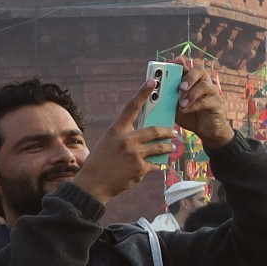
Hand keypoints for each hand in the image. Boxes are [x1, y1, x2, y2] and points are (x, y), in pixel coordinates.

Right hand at [72, 81, 175, 204]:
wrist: (93, 184)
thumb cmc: (100, 161)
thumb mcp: (109, 142)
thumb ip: (125, 136)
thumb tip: (144, 133)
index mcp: (116, 130)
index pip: (131, 107)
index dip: (142, 92)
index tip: (153, 81)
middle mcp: (126, 139)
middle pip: (155, 130)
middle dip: (167, 131)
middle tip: (173, 132)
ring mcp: (134, 154)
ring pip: (160, 147)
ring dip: (168, 147)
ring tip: (171, 147)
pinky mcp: (141, 168)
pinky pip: (156, 164)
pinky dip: (158, 165)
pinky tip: (159, 165)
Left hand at [175, 61, 235, 148]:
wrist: (206, 130)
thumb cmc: (190, 115)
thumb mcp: (175, 105)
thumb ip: (167, 97)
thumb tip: (153, 91)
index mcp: (193, 81)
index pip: (187, 67)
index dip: (181, 63)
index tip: (172, 63)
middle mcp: (204, 83)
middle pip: (199, 70)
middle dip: (188, 76)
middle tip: (180, 87)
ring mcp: (212, 93)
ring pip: (204, 85)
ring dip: (191, 94)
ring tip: (181, 104)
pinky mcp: (217, 104)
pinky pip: (206, 101)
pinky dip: (194, 105)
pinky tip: (186, 110)